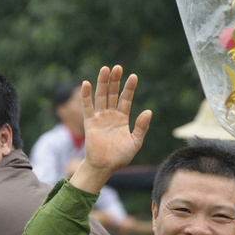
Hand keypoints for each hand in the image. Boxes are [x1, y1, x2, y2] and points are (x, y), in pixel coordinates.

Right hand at [69, 65, 151, 193]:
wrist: (105, 166)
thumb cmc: (120, 156)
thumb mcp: (135, 142)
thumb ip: (141, 127)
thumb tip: (148, 112)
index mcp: (122, 118)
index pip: (126, 99)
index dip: (129, 88)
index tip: (133, 76)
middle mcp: (111, 115)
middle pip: (113, 94)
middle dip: (115, 81)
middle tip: (117, 67)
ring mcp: (100, 117)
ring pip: (101, 96)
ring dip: (103, 83)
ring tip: (105, 69)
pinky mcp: (90, 122)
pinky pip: (88, 107)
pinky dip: (86, 96)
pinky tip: (86, 84)